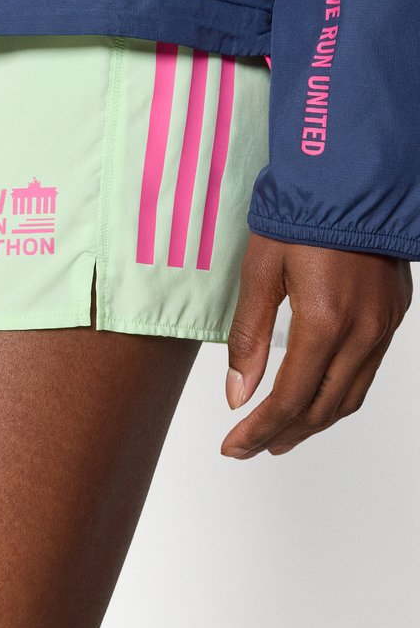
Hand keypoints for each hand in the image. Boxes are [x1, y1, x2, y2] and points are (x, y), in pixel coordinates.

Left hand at [221, 232, 412, 457]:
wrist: (354, 179)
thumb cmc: (302, 216)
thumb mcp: (260, 272)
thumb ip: (248, 337)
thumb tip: (237, 394)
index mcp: (324, 323)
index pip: (289, 400)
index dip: (259, 429)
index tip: (234, 446)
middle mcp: (362, 333)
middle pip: (322, 409)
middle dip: (284, 434)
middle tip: (251, 448)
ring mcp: (384, 327)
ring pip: (350, 396)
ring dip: (314, 422)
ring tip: (282, 435)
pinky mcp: (393, 316)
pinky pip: (367, 372)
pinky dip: (338, 395)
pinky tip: (317, 397)